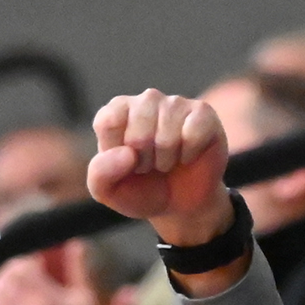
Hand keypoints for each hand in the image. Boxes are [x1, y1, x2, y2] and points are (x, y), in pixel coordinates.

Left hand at [88, 90, 232, 247]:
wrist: (182, 205)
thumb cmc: (142, 190)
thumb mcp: (109, 191)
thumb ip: (100, 174)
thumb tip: (127, 153)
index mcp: (118, 110)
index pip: (108, 123)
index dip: (117, 154)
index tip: (126, 163)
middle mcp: (146, 100)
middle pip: (138, 134)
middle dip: (144, 162)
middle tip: (150, 165)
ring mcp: (176, 104)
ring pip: (166, 137)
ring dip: (167, 161)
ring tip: (167, 161)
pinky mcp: (203, 113)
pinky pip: (193, 134)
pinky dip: (189, 155)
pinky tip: (188, 155)